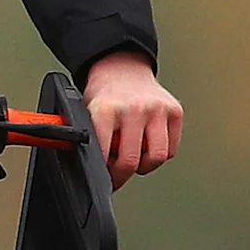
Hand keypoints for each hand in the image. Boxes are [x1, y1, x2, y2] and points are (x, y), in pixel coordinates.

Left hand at [82, 49, 182, 189]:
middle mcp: (134, 109)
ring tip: (133, 158)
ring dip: (144, 166)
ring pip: (156, 158)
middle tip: (116, 175)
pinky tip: (146, 146)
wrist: (123, 69)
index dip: (103, 173)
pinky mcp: (175, 112)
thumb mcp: (85, 113)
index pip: (103, 154)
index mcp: (106, 110)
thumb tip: (74, 164)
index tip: (102, 180)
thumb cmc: (104, 96)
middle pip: (131, 160)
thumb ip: (85, 138)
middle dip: (121, 175)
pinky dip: (158, 154)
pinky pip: (170, 149)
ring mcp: (157, 110)